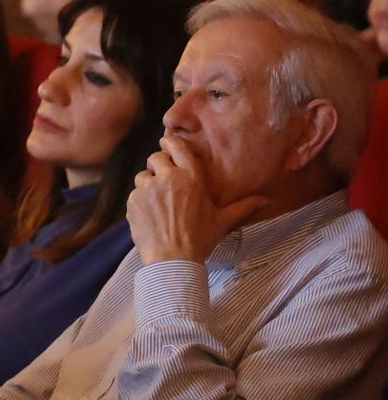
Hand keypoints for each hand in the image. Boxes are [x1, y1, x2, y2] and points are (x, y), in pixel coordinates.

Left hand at [126, 136, 266, 263]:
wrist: (172, 259)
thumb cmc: (200, 239)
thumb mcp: (223, 221)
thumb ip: (243, 207)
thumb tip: (266, 200)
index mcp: (192, 178)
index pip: (178, 148)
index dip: (170, 142)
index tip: (166, 141)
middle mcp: (169, 178)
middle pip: (155, 158)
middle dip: (157, 164)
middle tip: (161, 176)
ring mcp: (149, 189)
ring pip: (143, 176)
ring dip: (147, 183)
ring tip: (155, 199)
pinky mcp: (133, 201)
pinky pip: (134, 193)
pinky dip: (139, 200)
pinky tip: (148, 213)